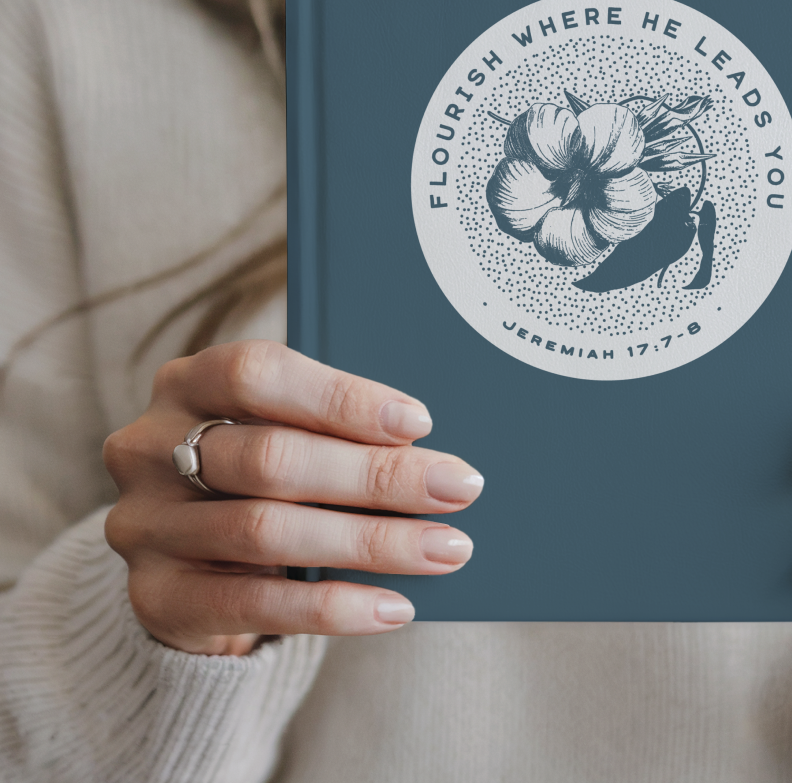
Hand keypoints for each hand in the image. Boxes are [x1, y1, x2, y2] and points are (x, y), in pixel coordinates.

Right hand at [103, 340, 482, 655]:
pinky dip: (334, 607)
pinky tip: (394, 607)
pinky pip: (254, 606)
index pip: (259, 374)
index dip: (341, 398)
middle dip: (377, 475)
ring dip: (372, 541)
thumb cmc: (263, 472)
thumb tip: (433, 446)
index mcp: (188, 382)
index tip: (420, 422)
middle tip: (458, 488)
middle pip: (273, 457)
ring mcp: (144, 526)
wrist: (192, 561)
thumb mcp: (283, 429)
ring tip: (446, 549)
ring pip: (268, 531)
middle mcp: (149, 448)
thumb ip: (333, 426)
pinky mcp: (155, 598)